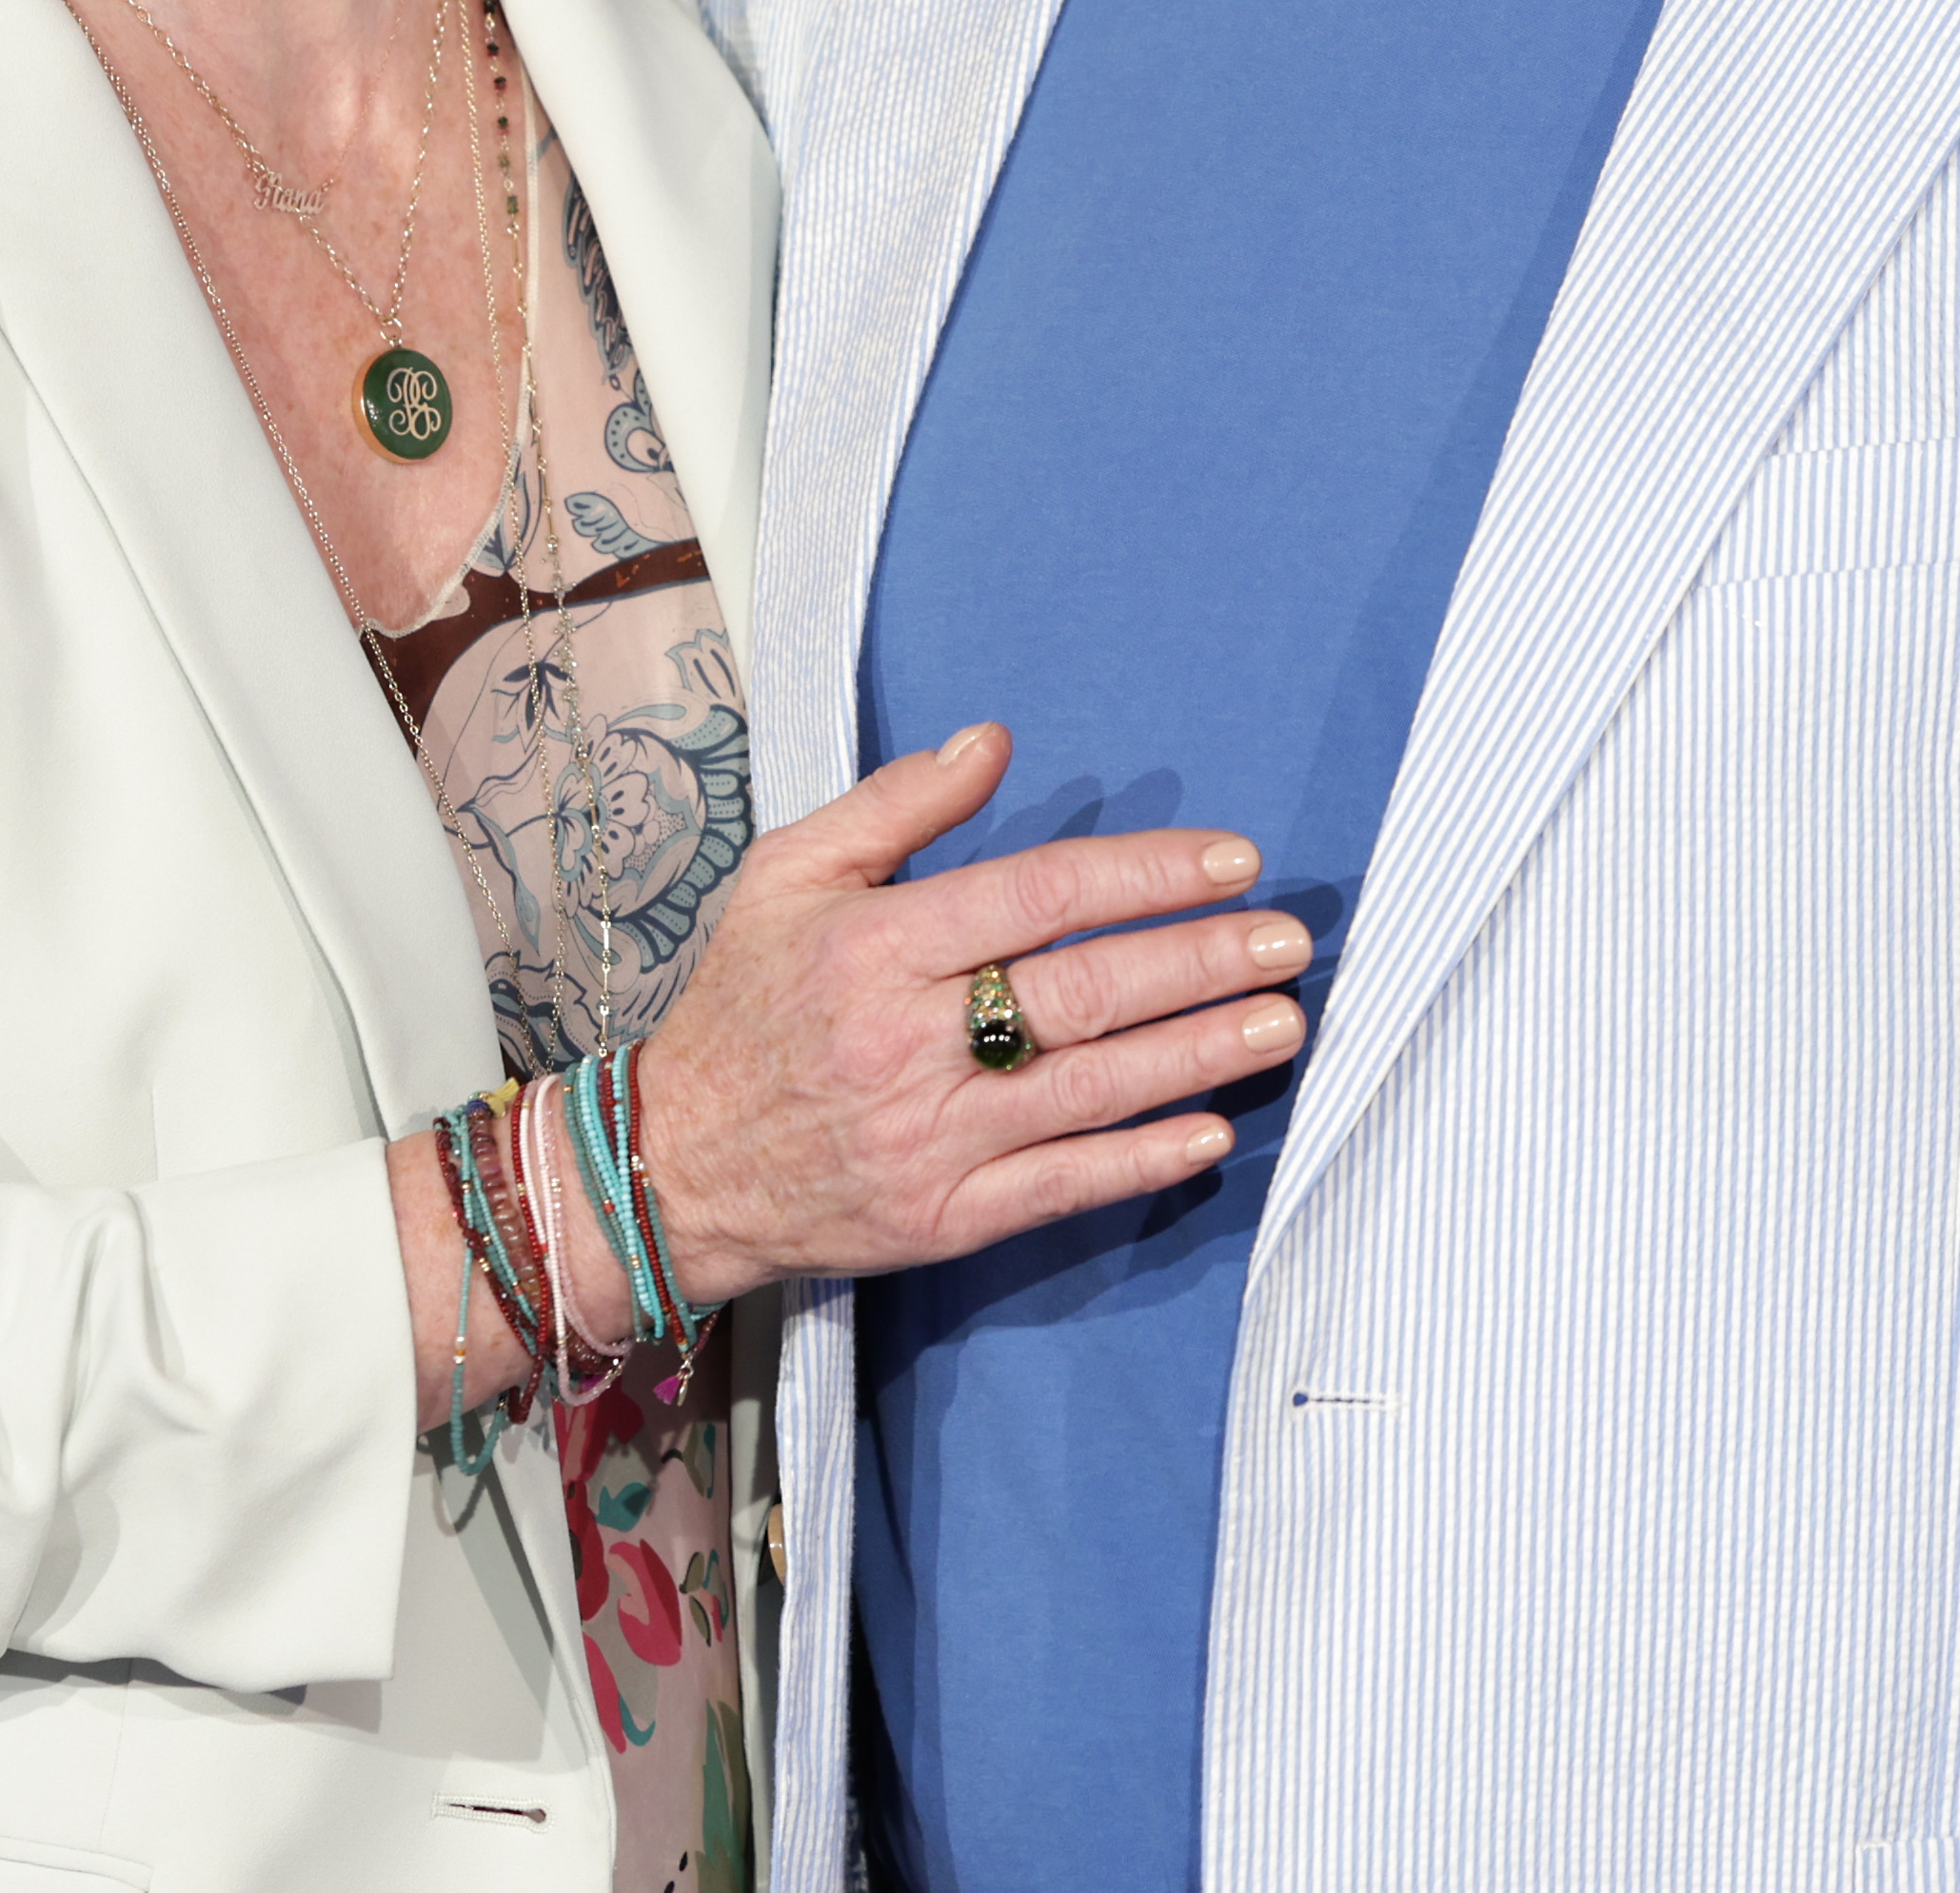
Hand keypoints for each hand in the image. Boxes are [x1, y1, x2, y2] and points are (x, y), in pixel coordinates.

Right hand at [629, 722, 1310, 1308]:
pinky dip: (1139, 1163)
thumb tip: (992, 741)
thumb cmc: (738, 1009)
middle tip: (1288, 940)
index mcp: (875, 946)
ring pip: (1089, 1089)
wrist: (671, 1166)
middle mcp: (907, 1041)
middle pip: (1082, 993)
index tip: (1231, 861)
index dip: (1146, 874)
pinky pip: (1059, 1188)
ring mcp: (930, 1137)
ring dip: (1197, 1056)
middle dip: (1199, 963)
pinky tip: (1209, 1135)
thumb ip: (896, 805)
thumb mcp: (786, 875)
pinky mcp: (942, 1217)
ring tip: (1279, 1024)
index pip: (1040, 895)